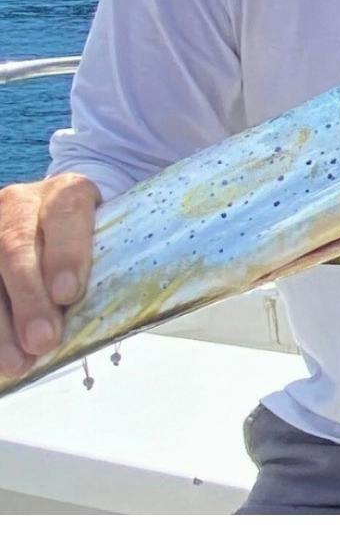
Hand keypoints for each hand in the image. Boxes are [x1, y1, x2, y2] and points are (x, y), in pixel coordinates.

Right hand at [0, 173, 100, 376]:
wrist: (50, 212)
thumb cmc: (88, 235)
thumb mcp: (104, 234)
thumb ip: (106, 261)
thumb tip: (115, 313)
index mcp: (67, 191)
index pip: (66, 215)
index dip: (66, 254)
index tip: (68, 295)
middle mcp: (21, 202)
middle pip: (17, 247)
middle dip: (29, 299)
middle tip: (43, 341)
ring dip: (0, 322)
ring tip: (17, 361)